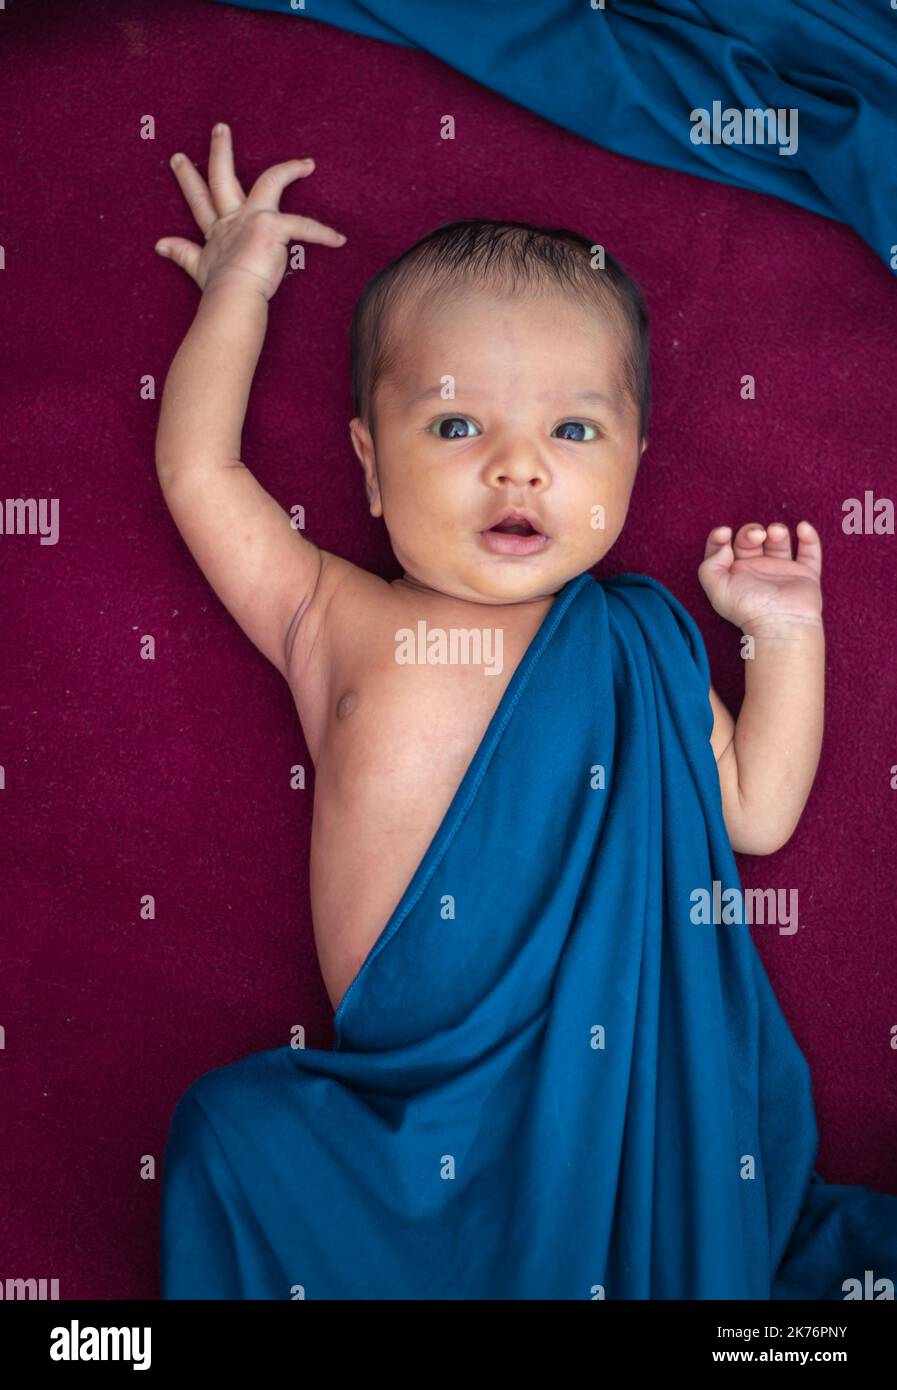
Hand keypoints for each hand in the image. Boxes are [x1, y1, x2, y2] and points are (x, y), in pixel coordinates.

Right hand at [154, 122, 346, 298]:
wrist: (231, 296)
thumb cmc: (218, 288)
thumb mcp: (197, 267)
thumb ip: (181, 252)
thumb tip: (158, 245)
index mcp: (218, 229)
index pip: (200, 199)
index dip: (189, 180)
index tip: (179, 160)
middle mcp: (233, 217)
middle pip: (223, 177)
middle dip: (221, 151)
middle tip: (221, 128)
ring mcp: (253, 217)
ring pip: (271, 181)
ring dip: (289, 170)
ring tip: (308, 163)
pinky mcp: (272, 226)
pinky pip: (304, 225)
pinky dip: (322, 234)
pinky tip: (339, 239)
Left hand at [697, 521, 822, 634]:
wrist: (782, 623)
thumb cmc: (748, 608)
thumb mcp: (717, 589)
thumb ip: (710, 565)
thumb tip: (724, 546)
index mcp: (734, 573)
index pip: (723, 548)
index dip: (720, 536)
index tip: (725, 532)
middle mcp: (757, 570)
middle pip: (751, 539)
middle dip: (751, 531)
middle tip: (757, 535)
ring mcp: (782, 571)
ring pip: (779, 541)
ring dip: (778, 530)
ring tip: (776, 532)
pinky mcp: (805, 574)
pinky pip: (810, 551)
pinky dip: (809, 537)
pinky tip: (802, 527)